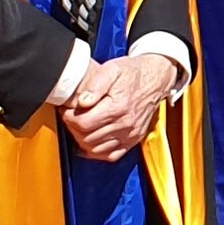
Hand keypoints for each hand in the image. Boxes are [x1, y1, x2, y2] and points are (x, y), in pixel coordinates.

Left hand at [60, 53, 178, 162]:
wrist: (156, 78)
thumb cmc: (133, 73)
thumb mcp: (112, 69)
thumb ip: (95, 85)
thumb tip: (82, 101)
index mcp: (117, 107)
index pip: (83, 123)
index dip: (69, 117)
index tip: (67, 110)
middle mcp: (125, 124)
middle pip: (87, 138)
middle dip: (74, 128)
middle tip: (71, 117)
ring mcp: (130, 134)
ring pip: (96, 149)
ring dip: (82, 140)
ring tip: (80, 127)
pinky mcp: (133, 139)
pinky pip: (111, 155)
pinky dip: (97, 152)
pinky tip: (90, 142)